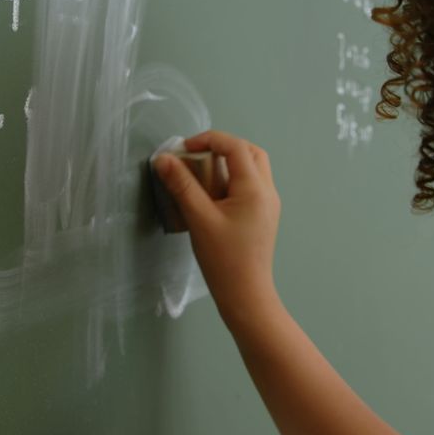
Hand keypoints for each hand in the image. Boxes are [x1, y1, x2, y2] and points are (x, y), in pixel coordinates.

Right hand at [154, 130, 281, 322]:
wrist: (246, 295)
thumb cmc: (224, 259)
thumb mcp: (198, 219)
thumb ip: (181, 185)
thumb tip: (164, 159)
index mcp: (255, 188)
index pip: (235, 146)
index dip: (209, 139)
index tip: (184, 148)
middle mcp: (267, 191)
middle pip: (251, 152)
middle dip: (223, 147)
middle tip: (197, 156)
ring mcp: (269, 204)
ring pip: (254, 168)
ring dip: (229, 163)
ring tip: (203, 174)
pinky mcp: (264, 216)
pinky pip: (252, 185)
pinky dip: (233, 179)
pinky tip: (213, 195)